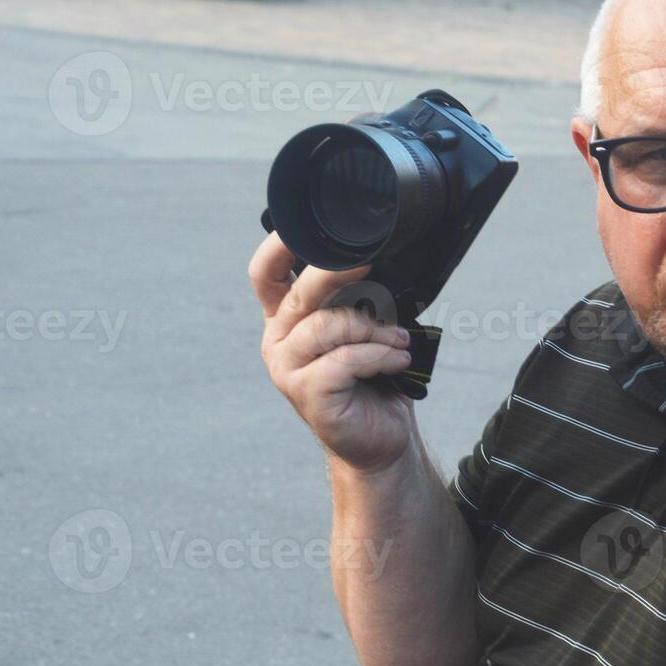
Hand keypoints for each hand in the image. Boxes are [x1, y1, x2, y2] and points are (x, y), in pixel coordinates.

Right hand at [249, 232, 416, 472]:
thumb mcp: (365, 331)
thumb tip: (384, 261)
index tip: (309, 227)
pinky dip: (378, 356)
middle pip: (300, 294)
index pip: (266, 273)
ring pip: (327, 327)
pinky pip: (344, 360)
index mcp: (287, 319)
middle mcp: (280, 340)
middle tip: (370, 266)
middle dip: (337, 275)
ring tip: (400, 340)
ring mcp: (288, 369)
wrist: (380, 437)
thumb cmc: (375, 380)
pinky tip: (398, 361)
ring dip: (373, 328)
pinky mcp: (307, 392)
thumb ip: (359, 299)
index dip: (278, 246)